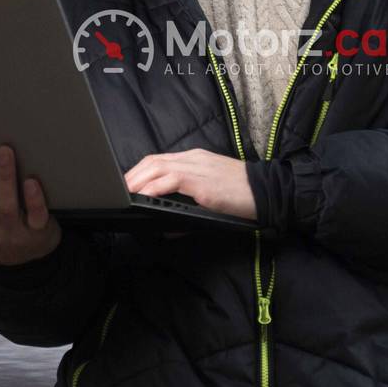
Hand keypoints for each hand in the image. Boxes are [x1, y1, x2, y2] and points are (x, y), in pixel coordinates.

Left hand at [124, 148, 256, 239]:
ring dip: (137, 180)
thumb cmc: (243, 197)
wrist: (270, 192)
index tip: (125, 184)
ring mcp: (199, 168)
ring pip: (158, 167)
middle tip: (117, 191)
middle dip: (131, 175)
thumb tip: (167, 227)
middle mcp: (194, 159)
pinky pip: (173, 179)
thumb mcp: (212, 198)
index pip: (159, 159)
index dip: (138, 171)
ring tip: (124, 194)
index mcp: (196, 159)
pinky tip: (144, 196)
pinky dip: (154, 187)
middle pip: (153, 161)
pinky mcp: (204, 183)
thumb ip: (188, 207)